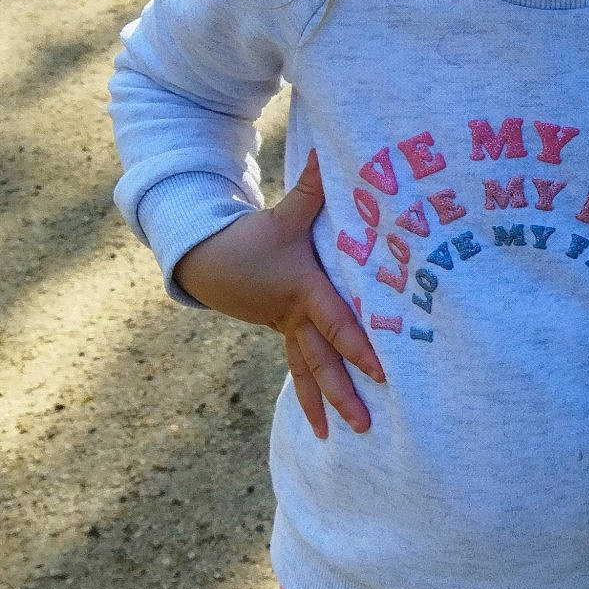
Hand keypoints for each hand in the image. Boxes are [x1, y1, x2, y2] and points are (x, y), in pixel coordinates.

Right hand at [173, 152, 384, 437]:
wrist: (205, 256)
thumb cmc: (252, 234)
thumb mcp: (285, 213)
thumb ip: (314, 187)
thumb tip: (332, 153)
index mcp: (302, 292)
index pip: (337, 324)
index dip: (359, 347)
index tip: (383, 372)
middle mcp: (294, 317)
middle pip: (321, 362)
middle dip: (343, 393)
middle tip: (365, 424)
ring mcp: (285, 329)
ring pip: (307, 373)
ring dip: (324, 404)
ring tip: (340, 436)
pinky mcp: (281, 332)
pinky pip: (298, 368)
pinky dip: (309, 393)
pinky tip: (322, 420)